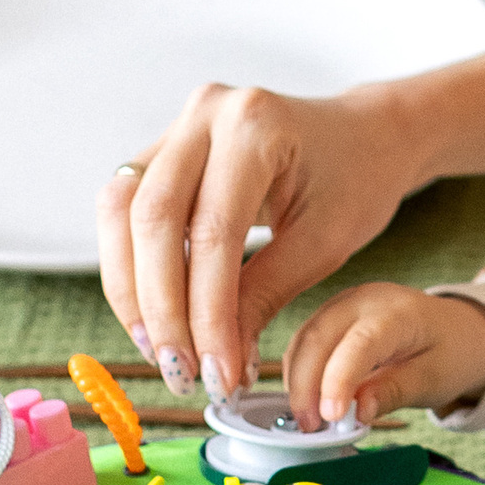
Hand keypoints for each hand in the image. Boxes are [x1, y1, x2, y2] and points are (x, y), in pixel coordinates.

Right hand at [97, 80, 425, 398]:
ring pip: (122, 211)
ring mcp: (178, 126)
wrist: (363, 135)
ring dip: (132, 290)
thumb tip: (219, 366)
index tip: (215, 372)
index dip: (206, 312)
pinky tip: (154, 316)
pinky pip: (125, 208)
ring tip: (160, 351)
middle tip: (180, 371)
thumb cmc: (356, 180)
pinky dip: (132, 267)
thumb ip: (264, 296)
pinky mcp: (163, 148)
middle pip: (152, 218)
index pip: (213, 232)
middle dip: (160, 307)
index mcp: (256, 125)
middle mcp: (206, 112)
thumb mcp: (324, 242)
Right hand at [283, 283, 484, 427]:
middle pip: (320, 337)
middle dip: (306, 385)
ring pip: (305, 338)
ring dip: (298, 381)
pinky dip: (300, 372)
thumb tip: (358, 412)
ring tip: (309, 420)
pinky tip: (308, 400)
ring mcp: (345, 303)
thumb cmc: (450, 352)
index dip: (339, 380)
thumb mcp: (433, 379)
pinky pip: (305, 341)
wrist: (457, 329)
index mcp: (399, 312)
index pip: (360, 343)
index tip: (330, 416)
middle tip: (311, 426)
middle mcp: (365, 299)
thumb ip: (395, 392)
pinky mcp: (333, 314)